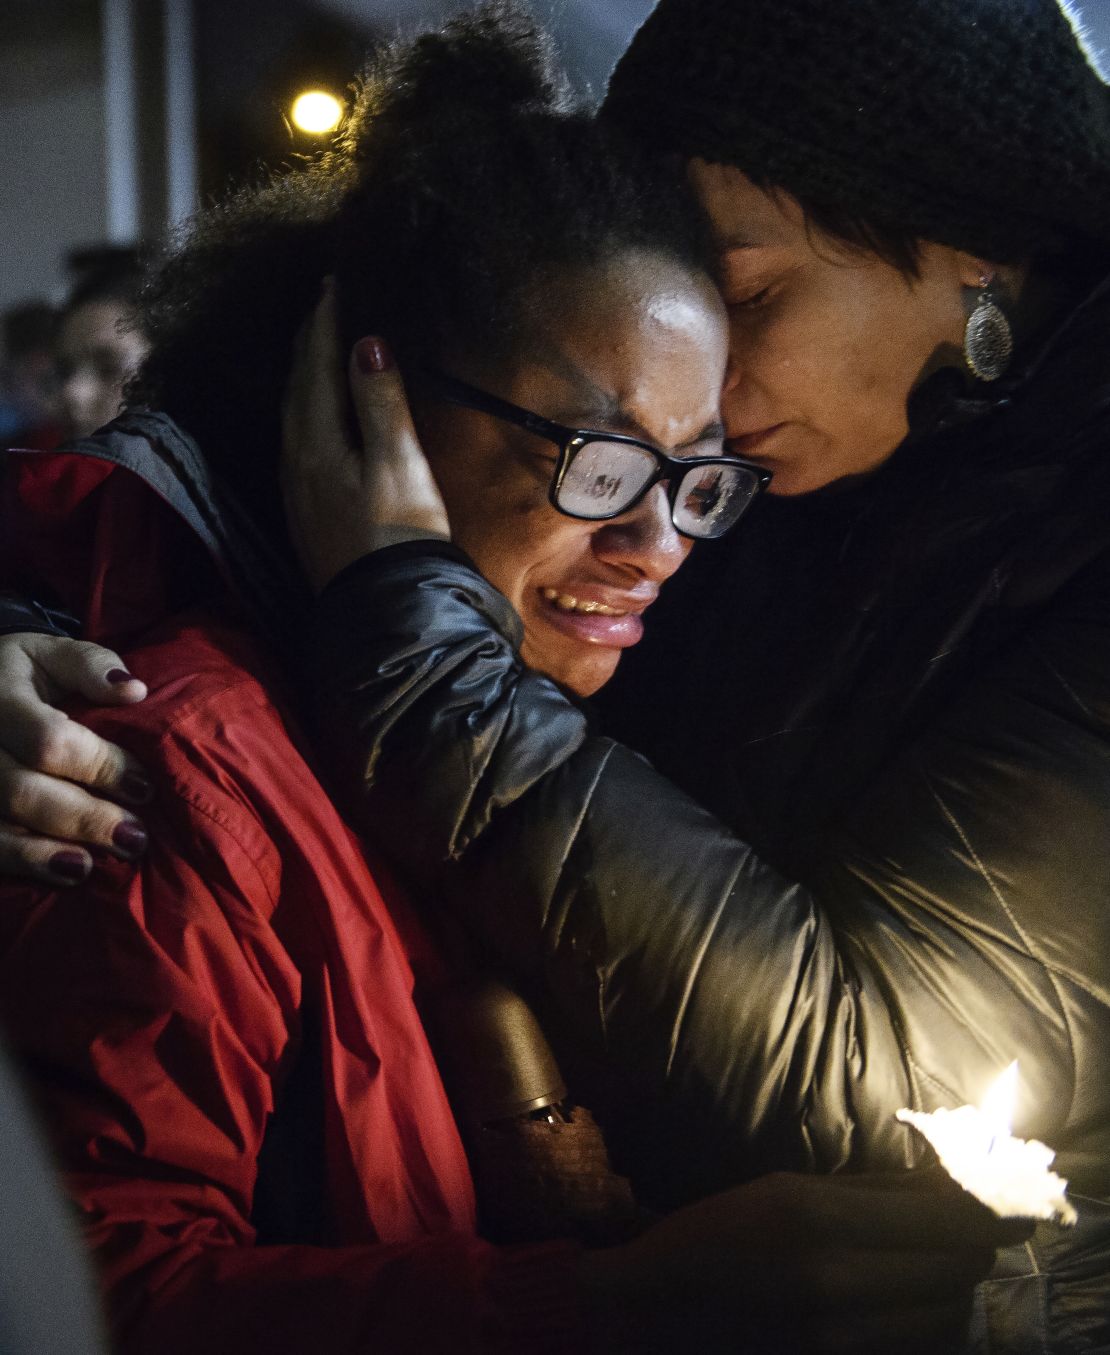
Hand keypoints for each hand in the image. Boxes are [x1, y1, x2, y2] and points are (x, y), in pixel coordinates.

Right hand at [0, 633, 150, 885]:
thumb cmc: (25, 673)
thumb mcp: (52, 653)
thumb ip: (91, 666)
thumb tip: (133, 690)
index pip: (49, 741)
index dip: (101, 767)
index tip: (146, 786)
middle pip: (21, 791)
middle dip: (84, 818)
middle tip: (136, 837)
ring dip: (49, 852)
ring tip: (98, 866)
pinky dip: (23, 862)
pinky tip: (65, 873)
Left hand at [280, 278, 448, 593]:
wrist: (387, 613)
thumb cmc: (400, 537)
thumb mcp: (399, 465)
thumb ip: (380, 402)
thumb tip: (366, 343)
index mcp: (316, 442)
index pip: (317, 366)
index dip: (326, 321)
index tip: (334, 282)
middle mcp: (296, 461)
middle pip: (298, 386)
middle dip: (310, 341)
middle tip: (324, 303)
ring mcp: (298, 490)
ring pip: (294, 413)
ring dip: (306, 375)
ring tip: (319, 348)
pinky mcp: (309, 512)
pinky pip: (299, 439)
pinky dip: (308, 409)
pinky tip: (318, 416)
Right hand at [580, 1168, 1026, 1353]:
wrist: (647, 1321)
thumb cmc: (707, 1241)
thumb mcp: (780, 1192)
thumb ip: (864, 1191)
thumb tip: (939, 1185)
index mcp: (817, 1219)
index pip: (945, 1217)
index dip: (986, 1209)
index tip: (1005, 1202)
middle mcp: (838, 1283)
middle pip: (957, 1268)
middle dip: (968, 1246)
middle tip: (965, 1232)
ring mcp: (841, 1342)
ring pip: (947, 1315)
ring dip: (950, 1288)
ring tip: (932, 1268)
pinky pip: (916, 1350)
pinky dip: (925, 1325)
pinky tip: (905, 1305)